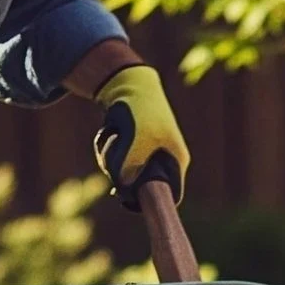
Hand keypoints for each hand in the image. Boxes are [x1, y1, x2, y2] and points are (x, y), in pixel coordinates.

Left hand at [91, 65, 189, 207]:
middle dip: (122, 175)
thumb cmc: (140, 111)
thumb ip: (131, 170)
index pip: (172, 194)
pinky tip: (110, 131)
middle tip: (111, 162)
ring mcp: (148, 152)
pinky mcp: (133, 144)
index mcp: (176, 160)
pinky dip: (108, 147)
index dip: (152, 202)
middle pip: (142, 185)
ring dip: (110, 158)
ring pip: (125, 172)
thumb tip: (124, 189)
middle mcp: (165, 158)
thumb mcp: (137, 143)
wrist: (129, 81)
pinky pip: (116, 158)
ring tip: (111, 137)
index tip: (128, 200)